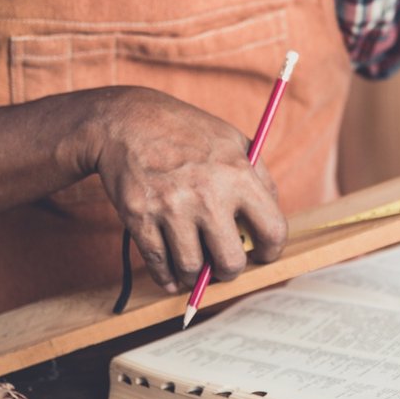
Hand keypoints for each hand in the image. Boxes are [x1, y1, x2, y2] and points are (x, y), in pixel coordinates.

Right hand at [78, 87, 286, 292]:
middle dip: (229, 270)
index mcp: (238, 174)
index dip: (270, 250)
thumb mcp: (233, 140)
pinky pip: (158, 264)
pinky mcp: (140, 217)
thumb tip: (271, 218)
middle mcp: (207, 194)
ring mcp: (171, 207)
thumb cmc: (186, 130)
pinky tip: (171, 275)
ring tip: (195, 267)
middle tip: (223, 265)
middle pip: (230, 261)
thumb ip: (259, 178)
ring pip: (191, 269)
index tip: (262, 254)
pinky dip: (166, 277)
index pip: (271, 229)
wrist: (127, 120)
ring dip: (195, 275)